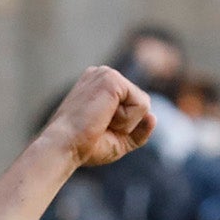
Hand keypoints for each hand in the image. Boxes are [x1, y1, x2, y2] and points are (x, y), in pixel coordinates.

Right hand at [39, 66, 154, 169]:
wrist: (65, 146)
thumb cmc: (85, 146)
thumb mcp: (119, 140)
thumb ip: (139, 131)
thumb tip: (154, 116)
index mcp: (101, 85)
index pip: (134, 106)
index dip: (125, 126)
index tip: (98, 130)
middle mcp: (104, 74)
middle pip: (141, 104)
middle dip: (128, 124)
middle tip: (100, 127)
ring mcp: (107, 74)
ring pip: (143, 104)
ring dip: (127, 123)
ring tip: (101, 122)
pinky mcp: (112, 79)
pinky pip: (142, 105)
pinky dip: (127, 120)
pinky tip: (104, 119)